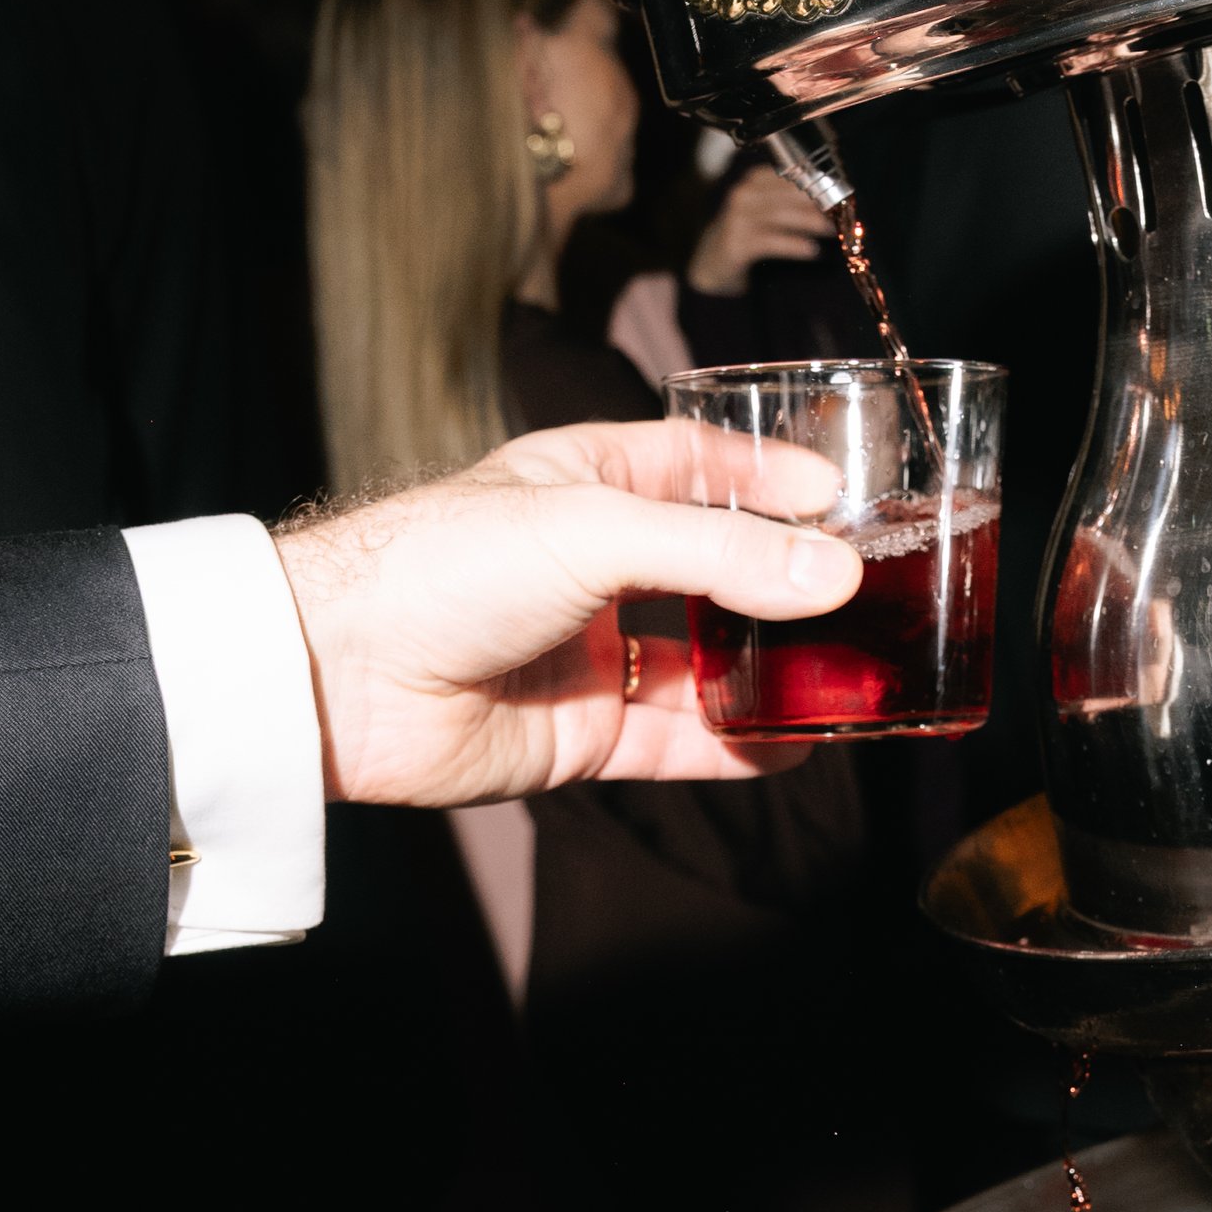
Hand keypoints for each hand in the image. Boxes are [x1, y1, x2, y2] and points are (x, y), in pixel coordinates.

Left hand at [275, 421, 856, 803]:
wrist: (339, 676)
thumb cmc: (440, 566)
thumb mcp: (591, 530)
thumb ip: (716, 554)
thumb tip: (833, 579)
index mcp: (585, 483)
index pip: (698, 465)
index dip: (769, 477)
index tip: (843, 496)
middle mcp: (595, 566)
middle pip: (717, 569)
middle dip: (789, 584)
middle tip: (872, 592)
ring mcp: (593, 653)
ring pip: (710, 663)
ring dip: (777, 670)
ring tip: (857, 673)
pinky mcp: (586, 733)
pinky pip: (684, 743)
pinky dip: (742, 746)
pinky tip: (800, 741)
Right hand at [687, 157, 838, 296]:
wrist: (714, 261)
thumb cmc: (750, 232)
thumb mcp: (768, 210)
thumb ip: (794, 201)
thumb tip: (834, 201)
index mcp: (755, 179)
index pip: (791, 175)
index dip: (819, 182)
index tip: (844, 192)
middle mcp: (744, 193)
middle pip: (788, 193)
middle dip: (818, 203)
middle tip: (843, 213)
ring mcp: (737, 218)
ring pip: (781, 216)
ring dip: (811, 223)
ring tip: (833, 231)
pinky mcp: (736, 244)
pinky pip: (771, 243)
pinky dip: (794, 247)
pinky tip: (813, 251)